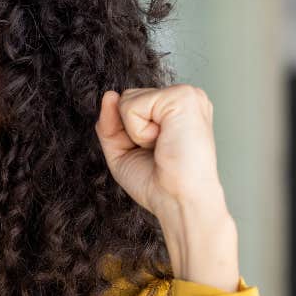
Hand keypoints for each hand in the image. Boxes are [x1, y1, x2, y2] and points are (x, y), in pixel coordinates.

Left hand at [94, 84, 225, 220]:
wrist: (178, 201)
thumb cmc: (158, 184)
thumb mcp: (122, 152)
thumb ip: (109, 124)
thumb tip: (109, 95)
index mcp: (174, 110)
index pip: (129, 104)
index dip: (126, 132)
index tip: (153, 152)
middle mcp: (183, 98)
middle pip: (126, 98)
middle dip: (129, 130)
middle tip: (157, 151)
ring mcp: (186, 94)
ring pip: (127, 100)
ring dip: (135, 132)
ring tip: (162, 146)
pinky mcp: (183, 96)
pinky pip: (131, 106)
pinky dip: (138, 131)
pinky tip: (163, 141)